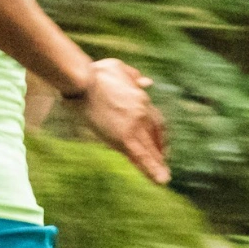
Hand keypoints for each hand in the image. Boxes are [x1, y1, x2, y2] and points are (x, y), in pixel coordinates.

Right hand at [76, 58, 169, 184]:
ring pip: (150, 149)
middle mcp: (142, 112)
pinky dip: (152, 169)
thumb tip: (147, 82)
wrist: (84, 81)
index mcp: (141, 98)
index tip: (160, 143)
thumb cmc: (95, 74)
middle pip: (155, 136)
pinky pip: (141, 157)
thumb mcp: (118, 68)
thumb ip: (134, 76)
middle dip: (160, 151)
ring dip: (158, 165)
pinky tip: (160, 180)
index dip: (158, 134)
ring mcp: (134, 126)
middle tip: (163, 164)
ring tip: (164, 179)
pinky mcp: (124, 138)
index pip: (155, 120)